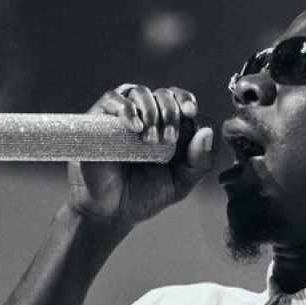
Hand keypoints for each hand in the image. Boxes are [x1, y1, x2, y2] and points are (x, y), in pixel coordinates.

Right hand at [66, 83, 214, 226]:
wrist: (110, 212)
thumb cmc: (144, 196)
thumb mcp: (181, 182)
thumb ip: (200, 161)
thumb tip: (206, 131)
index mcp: (167, 127)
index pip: (180, 99)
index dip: (186, 100)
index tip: (191, 112)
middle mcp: (145, 117)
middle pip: (162, 94)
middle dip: (170, 112)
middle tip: (167, 139)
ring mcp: (121, 117)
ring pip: (139, 92)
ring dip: (150, 110)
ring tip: (150, 138)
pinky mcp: (98, 119)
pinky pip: (112, 99)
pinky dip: (126, 109)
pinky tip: (134, 127)